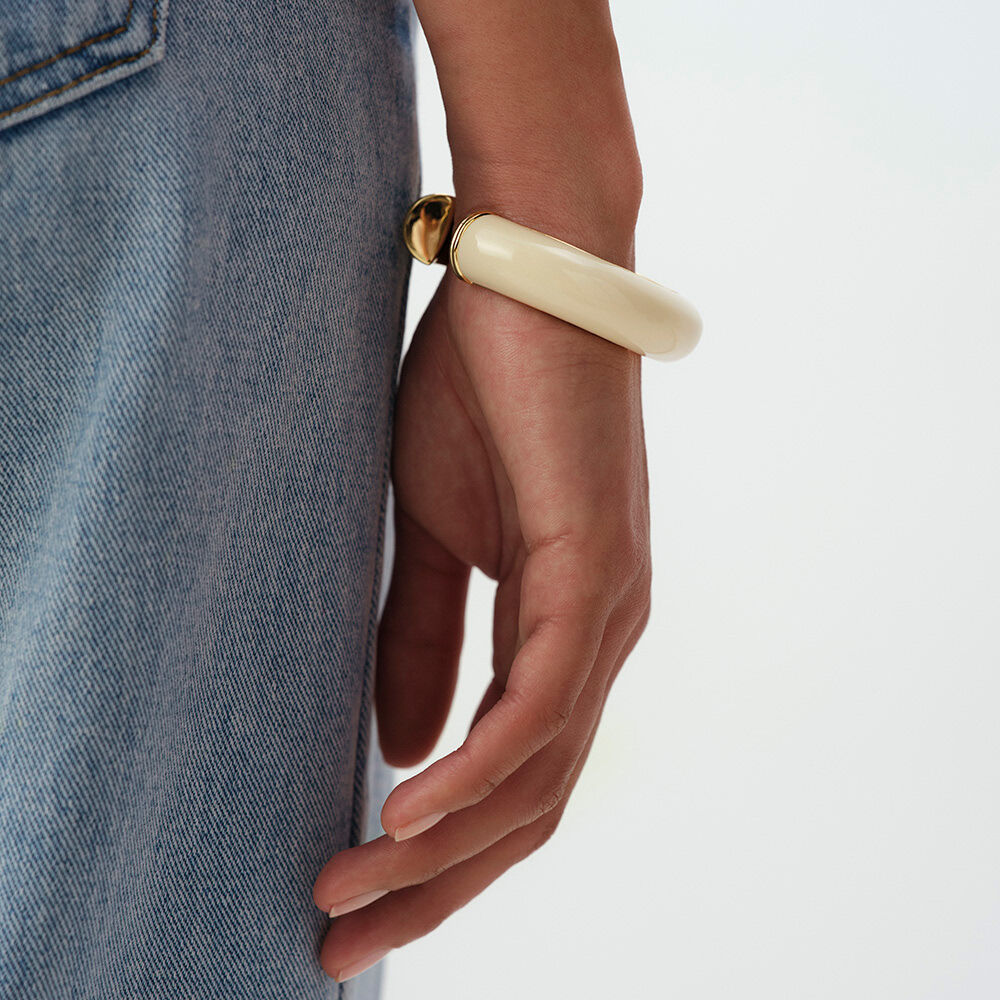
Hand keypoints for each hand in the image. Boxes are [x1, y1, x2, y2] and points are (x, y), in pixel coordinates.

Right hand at [312, 210, 652, 981]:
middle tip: (340, 937)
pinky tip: (409, 813)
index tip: (353, 892)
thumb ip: (424, 635)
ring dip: (442, 847)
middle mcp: (599, 636)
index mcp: (563, 628)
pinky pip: (541, 705)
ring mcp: (605, 609)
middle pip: (528, 803)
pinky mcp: (592, 570)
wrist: (532, 282)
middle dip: (436, 882)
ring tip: (350, 893)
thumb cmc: (483, 397)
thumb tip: (398, 742)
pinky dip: (476, 770)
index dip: (436, 849)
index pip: (511, 774)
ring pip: (537, 774)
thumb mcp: (433, 534)